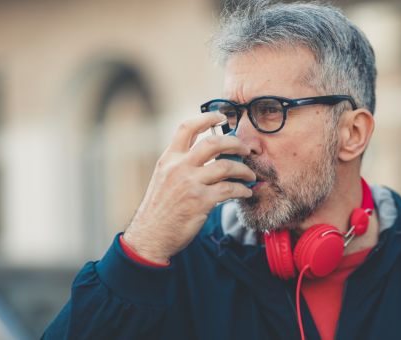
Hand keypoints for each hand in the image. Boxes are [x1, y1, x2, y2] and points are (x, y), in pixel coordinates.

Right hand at [122, 112, 254, 262]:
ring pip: (226, 166)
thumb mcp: (163, 179)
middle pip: (213, 143)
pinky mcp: (200, 201)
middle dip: (235, 142)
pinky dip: (242, 190)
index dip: (206, 118)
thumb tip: (204, 154)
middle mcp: (178, 167)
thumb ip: (180, 164)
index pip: (186, 127)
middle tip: (246, 148)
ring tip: (250, 174)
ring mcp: (189, 184)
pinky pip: (230, 190)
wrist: (150, 237)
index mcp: (169, 159)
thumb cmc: (160, 210)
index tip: (220, 116)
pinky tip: (246, 192)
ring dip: (244, 170)